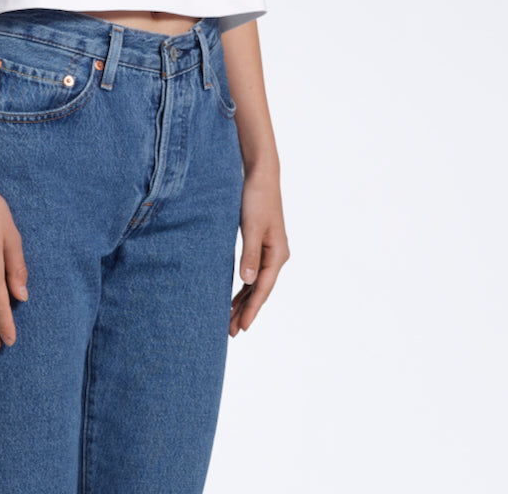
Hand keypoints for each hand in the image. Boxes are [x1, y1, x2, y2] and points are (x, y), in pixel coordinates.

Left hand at [230, 164, 287, 336]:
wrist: (261, 174)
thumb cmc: (256, 198)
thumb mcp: (251, 226)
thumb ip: (250, 255)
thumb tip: (247, 282)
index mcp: (278, 254)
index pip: (262, 288)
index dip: (252, 310)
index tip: (241, 328)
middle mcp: (277, 255)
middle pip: (259, 290)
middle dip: (246, 311)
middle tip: (230, 332)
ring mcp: (269, 250)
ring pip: (255, 282)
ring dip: (244, 301)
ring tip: (229, 319)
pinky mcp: (260, 243)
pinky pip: (253, 271)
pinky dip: (244, 286)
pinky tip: (235, 295)